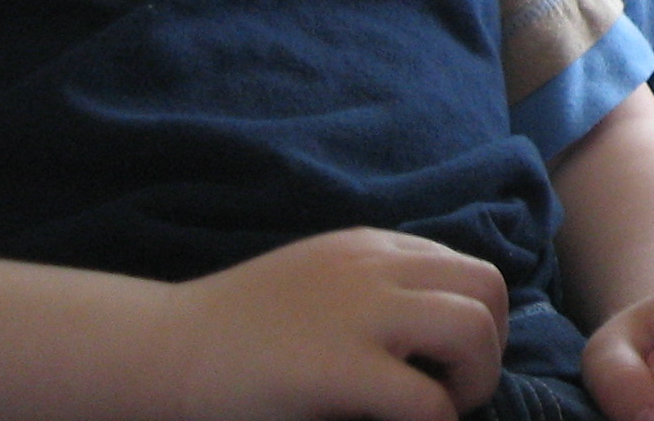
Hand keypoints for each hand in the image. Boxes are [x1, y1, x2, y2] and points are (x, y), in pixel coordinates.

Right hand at [155, 226, 510, 420]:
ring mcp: (360, 316)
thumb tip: (426, 335)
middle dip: (490, 346)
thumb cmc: (234, 330)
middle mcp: (375, 270)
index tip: (445, 364)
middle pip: (487, 289)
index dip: (472, 321)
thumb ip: (370, 290)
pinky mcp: (339, 369)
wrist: (163, 350)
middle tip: (456, 390)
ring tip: (441, 411)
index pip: (464, 268)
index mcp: (371, 248)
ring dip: (474, 380)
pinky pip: (425, 399)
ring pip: (473, 330)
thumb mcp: (317, 284)